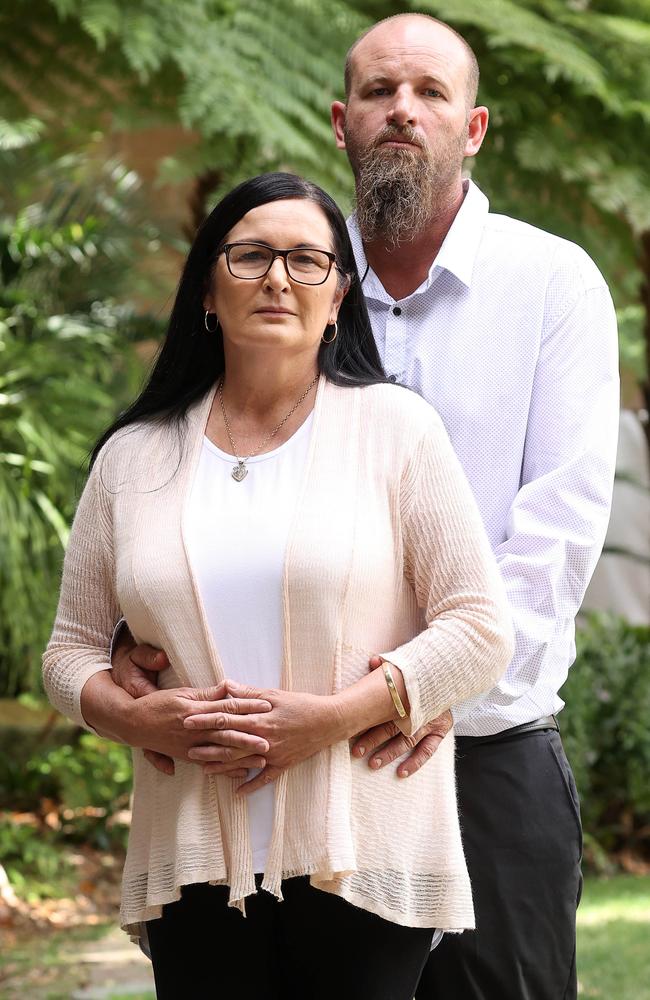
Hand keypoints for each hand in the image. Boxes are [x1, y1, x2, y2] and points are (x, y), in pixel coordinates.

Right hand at [110, 631, 258, 778]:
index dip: (248, 706)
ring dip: (243, 756)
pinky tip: (241, 773)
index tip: (266, 706)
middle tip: (270, 740)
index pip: (227, 707)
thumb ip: (207, 694)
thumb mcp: (182, 694)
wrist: (134, 724)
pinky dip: (227, 769)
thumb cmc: (158, 704)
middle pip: (228, 733)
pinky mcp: (188, 757)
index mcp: (196, 711)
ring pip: (222, 752)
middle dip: (250, 737)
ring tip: (262, 759)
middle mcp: (195, 730)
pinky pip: (211, 764)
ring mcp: (192, 746)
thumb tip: (228, 686)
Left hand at [183, 680, 344, 793]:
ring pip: (241, 763)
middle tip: (185, 747)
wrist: (329, 721)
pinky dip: (251, 785)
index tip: (187, 720)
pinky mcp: (283, 764)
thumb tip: (226, 686)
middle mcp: (263, 739)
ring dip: (221, 766)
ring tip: (203, 768)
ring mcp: (272, 754)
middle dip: (206, 745)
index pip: (226, 718)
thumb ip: (249, 693)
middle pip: (229, 743)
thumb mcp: (276, 695)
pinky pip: (264, 778)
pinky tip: (237, 792)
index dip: (205, 719)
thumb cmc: (302, 705)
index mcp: (259, 719)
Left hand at [350, 655, 452, 776]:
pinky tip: (401, 772)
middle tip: (356, 751)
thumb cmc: (423, 676)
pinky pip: (427, 750)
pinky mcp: (439, 731)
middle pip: (391, 727)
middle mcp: (416, 710)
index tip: (350, 728)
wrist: (452, 678)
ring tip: (373, 764)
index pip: (382, 708)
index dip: (366, 719)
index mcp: (406, 694)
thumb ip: (389, 666)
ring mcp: (428, 723)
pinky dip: (415, 762)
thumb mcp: (407, 668)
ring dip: (389, 753)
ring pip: (406, 741)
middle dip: (372, 740)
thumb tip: (374, 661)